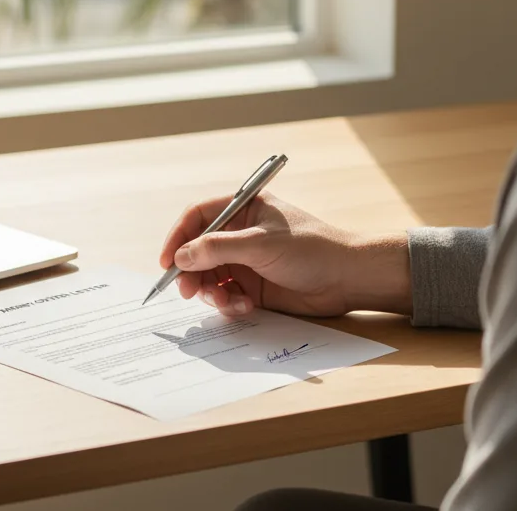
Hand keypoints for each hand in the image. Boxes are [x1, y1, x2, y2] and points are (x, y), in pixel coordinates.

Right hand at [159, 192, 411, 317]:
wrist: (349, 279)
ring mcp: (247, 261)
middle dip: (191, 272)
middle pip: (198, 251)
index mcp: (243, 209)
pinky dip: (229, 303)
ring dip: (212, 292)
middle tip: (188, 291)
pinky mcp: (254, 286)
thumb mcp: (260, 244)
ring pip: (210, 277)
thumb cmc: (312, 249)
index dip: (178, 237)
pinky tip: (245, 306)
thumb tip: (180, 257)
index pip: (198, 217)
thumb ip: (217, 249)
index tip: (167, 262)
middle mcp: (241, 234)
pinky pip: (227, 295)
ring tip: (228, 301)